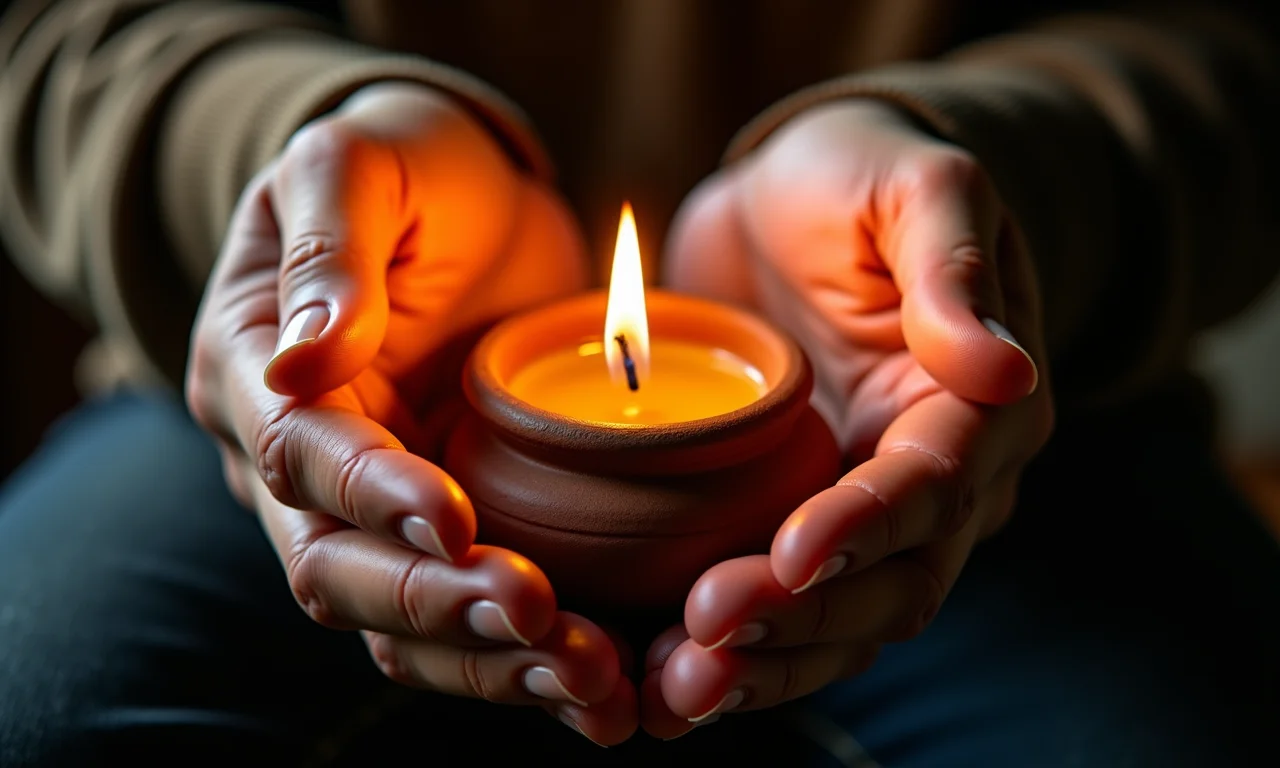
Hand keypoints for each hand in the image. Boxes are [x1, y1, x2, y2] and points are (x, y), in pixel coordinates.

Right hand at [187, 83, 634, 744]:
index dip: (372, 495)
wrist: (466, 201)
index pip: (299, 455)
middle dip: (435, 602)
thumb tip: (303, 352)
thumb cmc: (405, 167)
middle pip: (339, 571)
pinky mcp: (454, 531)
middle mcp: (301, 466)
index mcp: (258, 372)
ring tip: (592, 677)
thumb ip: (330, 247)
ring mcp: (375, 511)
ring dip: (491, 661)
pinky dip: (529, 664)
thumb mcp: (360, 164)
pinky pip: (471, 621)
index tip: (455, 517)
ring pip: (404, 624)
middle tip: (536, 614)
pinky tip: (607, 691)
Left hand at [642, 100, 1053, 737]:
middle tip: (704, 642)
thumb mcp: (913, 184)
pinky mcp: (793, 516)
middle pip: (891, 579)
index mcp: (978, 403)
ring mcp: (863, 508)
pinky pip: (780, 606)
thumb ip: (951, 265)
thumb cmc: (860, 172)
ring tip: (674, 693)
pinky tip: (658, 680)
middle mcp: (935, 477)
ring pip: (838, 619)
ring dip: (763, 665)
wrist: (795, 197)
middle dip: (803, 619)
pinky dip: (730, 653)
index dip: (870, 524)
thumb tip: (1003, 366)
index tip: (796, 551)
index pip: (935, 481)